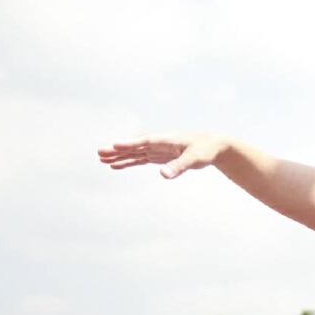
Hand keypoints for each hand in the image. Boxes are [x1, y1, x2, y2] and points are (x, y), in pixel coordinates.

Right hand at [98, 132, 229, 178]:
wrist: (214, 146)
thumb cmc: (206, 149)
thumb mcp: (194, 159)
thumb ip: (178, 167)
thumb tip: (163, 175)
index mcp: (166, 139)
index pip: (144, 141)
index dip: (130, 144)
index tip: (114, 146)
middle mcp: (159, 143)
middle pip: (135, 146)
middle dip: (118, 150)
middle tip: (99, 153)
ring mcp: (158, 149)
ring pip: (135, 153)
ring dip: (119, 156)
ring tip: (102, 160)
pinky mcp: (160, 156)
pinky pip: (140, 159)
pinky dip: (128, 162)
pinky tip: (116, 166)